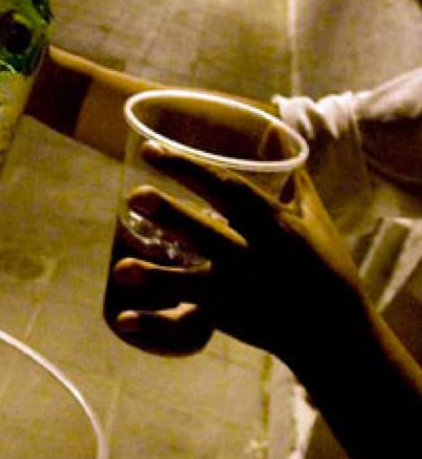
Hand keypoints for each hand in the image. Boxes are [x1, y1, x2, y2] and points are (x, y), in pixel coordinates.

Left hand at [108, 142, 367, 366]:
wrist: (339, 332)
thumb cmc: (324, 265)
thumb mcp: (313, 216)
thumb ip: (288, 173)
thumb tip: (271, 126)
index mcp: (277, 226)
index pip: (229, 190)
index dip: (189, 169)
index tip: (149, 150)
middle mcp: (259, 258)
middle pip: (210, 234)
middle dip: (172, 216)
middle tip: (133, 196)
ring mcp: (243, 293)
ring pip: (194, 283)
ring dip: (157, 276)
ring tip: (119, 268)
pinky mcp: (231, 320)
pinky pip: (187, 324)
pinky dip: (154, 324)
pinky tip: (122, 320)